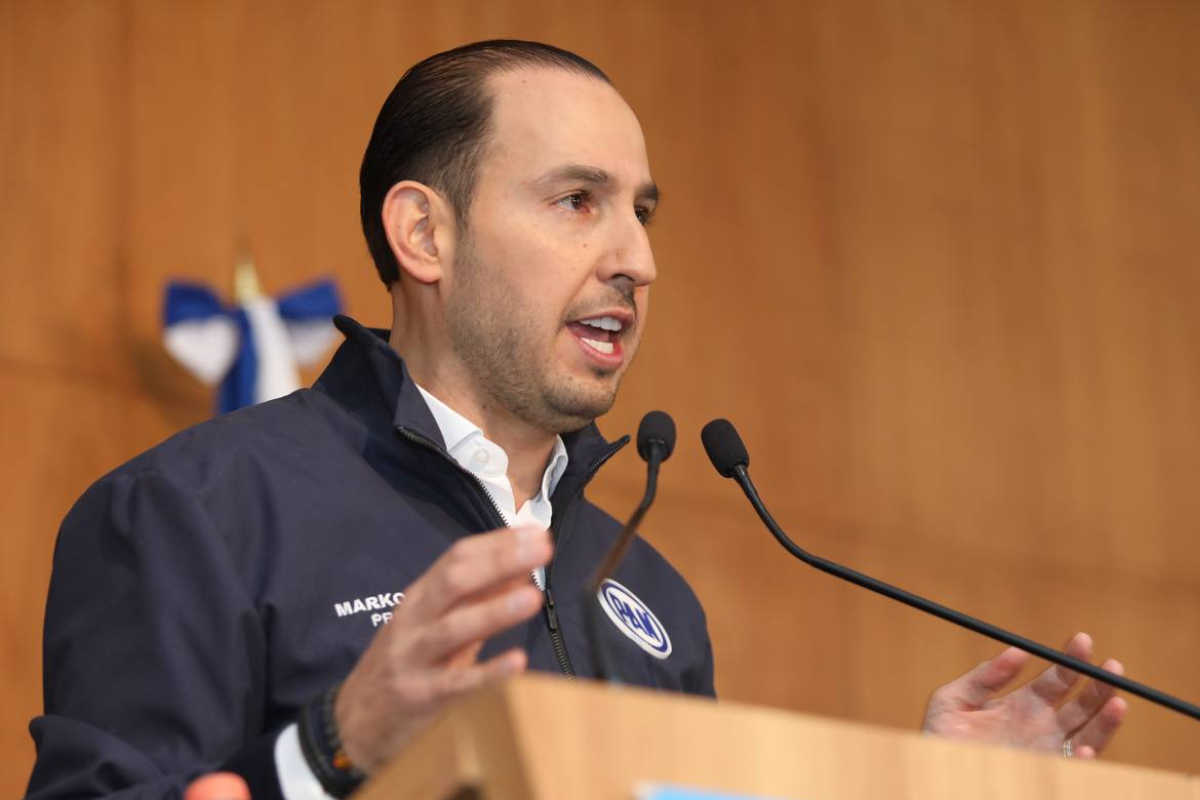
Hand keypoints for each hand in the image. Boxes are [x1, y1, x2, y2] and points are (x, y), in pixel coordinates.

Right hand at [335, 525, 550, 771]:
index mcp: (420, 597)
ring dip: (494, 611)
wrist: (354, 720)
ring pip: (452, 629)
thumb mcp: (436, 624)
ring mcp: (413, 658)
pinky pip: (456, 684)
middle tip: (541, 549)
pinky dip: (488, 673)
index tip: (536, 532)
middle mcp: (414, 620)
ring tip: (532, 597)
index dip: (497, 543)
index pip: (457, 558)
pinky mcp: (420, 697)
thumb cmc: (406, 663)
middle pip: (454, 582)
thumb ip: (477, 598)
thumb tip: (521, 568)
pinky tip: (518, 662)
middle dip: (499, 562)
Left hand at [922, 632, 1126, 757]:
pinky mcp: (1046, 775)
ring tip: (1117, 701)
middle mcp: (1042, 727)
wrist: (939, 777)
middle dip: (1100, 684)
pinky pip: (1072, 770)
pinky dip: (1081, 760)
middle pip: (1081, 703)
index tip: (1083, 640)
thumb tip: (1018, 651)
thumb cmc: (940, 741)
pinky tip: (1083, 748)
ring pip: (1088, 734)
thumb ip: (983, 677)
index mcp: (1023, 704)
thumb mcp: (952, 701)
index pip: (1057, 678)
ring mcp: (1047, 753)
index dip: (1072, 659)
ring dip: (1105, 719)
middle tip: (1113, 666)